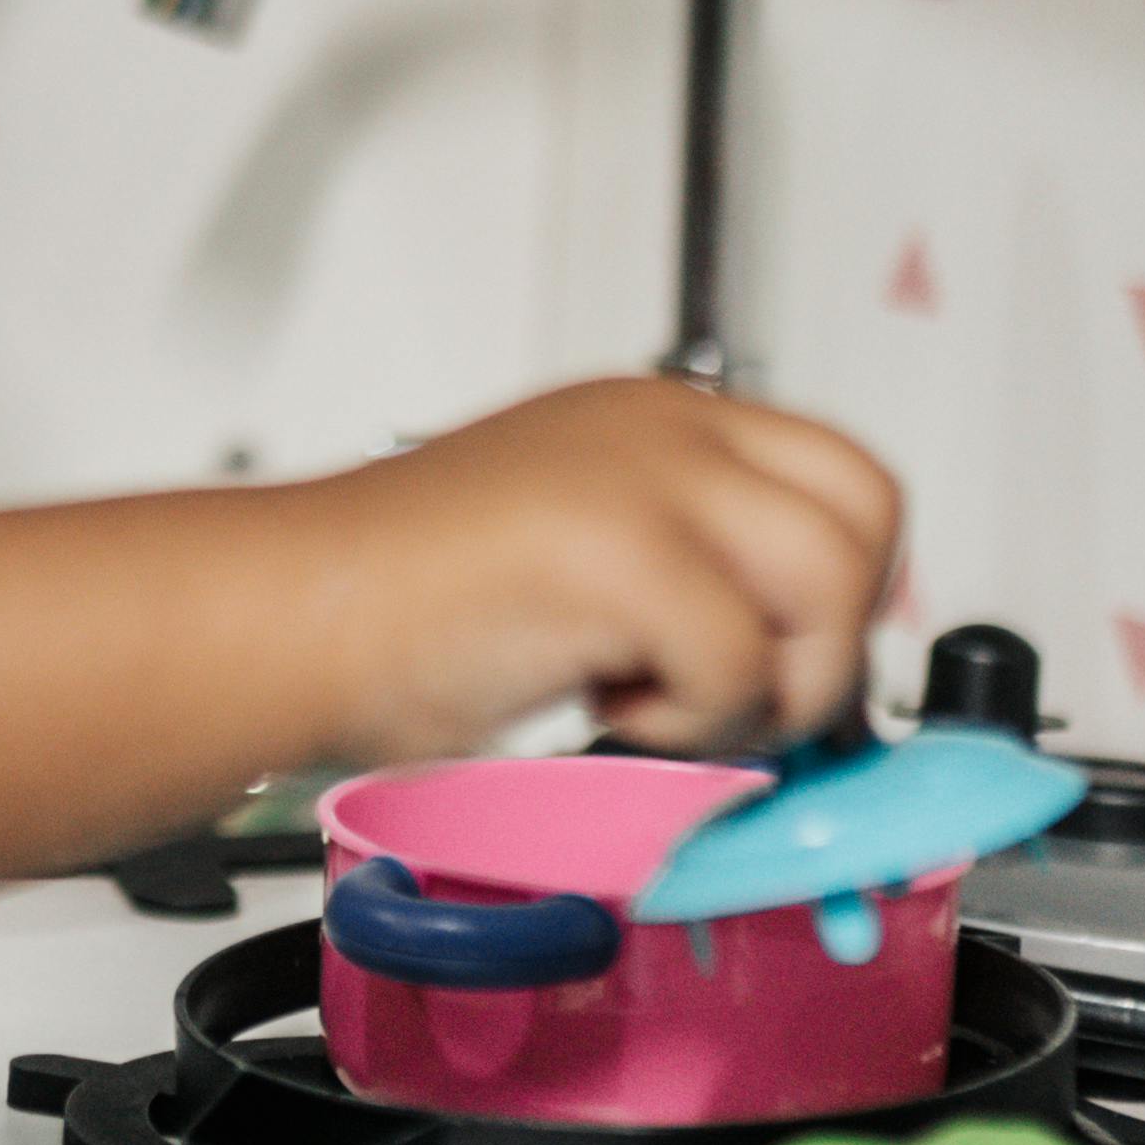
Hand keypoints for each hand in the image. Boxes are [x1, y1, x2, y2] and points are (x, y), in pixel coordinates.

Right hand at [330, 379, 896, 772]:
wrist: (279, 618)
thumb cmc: (391, 613)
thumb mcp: (576, 563)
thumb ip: (684, 581)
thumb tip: (797, 675)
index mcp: (653, 420)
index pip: (841, 475)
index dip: (839, 588)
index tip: (787, 664)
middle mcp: (662, 427)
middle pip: (865, 512)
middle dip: (827, 637)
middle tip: (742, 700)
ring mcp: (646, 474)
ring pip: (830, 585)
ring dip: (768, 686)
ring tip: (666, 709)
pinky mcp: (622, 546)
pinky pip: (743, 663)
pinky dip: (691, 724)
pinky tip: (604, 713)